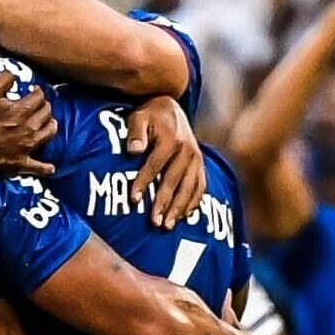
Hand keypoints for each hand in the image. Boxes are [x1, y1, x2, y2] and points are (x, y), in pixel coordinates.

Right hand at [0, 72, 53, 177]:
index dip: (37, 91)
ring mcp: (27, 147)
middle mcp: (29, 128)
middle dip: (44, 106)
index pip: (39, 96)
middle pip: (46, 113)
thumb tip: (14, 75)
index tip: (34, 90)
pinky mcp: (20, 163)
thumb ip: (3, 79)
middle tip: (39, 104)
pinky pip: (38, 167)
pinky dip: (45, 168)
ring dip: (51, 126)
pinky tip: (50, 168)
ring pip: (49, 133)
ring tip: (49, 123)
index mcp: (23, 110)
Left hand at [122, 96, 204, 227]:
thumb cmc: (149, 116)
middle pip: (174, 181)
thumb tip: (134, 150)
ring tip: (167, 226)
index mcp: (171, 139)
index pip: (155, 165)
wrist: (170, 108)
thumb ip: (135, 132)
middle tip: (154, 223)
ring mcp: (196, 159)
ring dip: (178, 208)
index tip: (133, 200)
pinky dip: (193, 202)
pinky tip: (183, 217)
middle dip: (163, 203)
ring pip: (189, 187)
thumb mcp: (138, 117)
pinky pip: (200, 186)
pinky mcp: (200, 165)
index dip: (144, 182)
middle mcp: (187, 151)